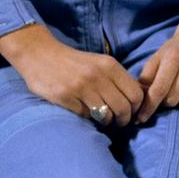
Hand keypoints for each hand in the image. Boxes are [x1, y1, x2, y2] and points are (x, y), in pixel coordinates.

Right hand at [0, 23, 144, 126]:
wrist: (41, 55)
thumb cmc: (75, 62)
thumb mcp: (100, 63)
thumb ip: (116, 78)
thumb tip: (135, 100)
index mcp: (110, 66)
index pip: (136, 93)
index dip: (137, 107)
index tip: (132, 113)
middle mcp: (98, 76)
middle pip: (124, 107)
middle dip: (124, 120)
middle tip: (119, 123)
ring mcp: (81, 87)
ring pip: (106, 115)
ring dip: (106, 121)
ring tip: (103, 119)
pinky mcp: (65, 97)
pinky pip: (85, 116)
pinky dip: (87, 117)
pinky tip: (84, 111)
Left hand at [136, 9, 178, 123]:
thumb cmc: (175, 50)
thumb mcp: (157, 58)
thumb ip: (146, 79)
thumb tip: (139, 102)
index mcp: (173, 57)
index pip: (158, 90)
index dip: (148, 108)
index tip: (140, 119)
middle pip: (172, 100)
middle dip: (166, 100)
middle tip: (168, 91)